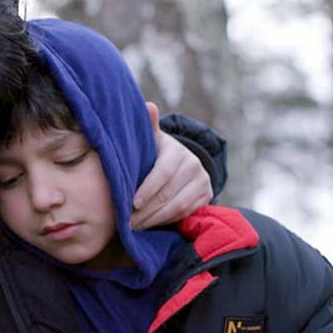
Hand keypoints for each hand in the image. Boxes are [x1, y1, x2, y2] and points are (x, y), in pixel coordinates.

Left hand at [131, 102, 212, 229]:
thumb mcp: (150, 140)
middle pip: (169, 193)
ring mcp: (202, 181)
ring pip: (178, 206)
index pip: (164, 172)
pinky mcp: (206, 196)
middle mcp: (193, 165)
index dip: (148, 189)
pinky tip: (150, 225)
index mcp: (177, 151)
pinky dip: (167, 221)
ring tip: (135, 226)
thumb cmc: (154, 153)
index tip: (132, 203)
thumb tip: (148, 106)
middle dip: (146, 209)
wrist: (178, 163)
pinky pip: (185, 213)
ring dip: (155, 218)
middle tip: (127, 221)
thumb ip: (147, 127)